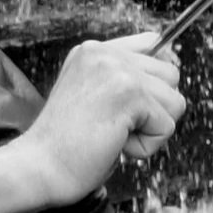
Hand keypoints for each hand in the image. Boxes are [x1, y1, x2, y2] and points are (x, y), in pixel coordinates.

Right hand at [0, 33, 182, 212]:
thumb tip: (170, 66)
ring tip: (112, 135)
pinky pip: (166, 126)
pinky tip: (113, 145)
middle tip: (113, 126)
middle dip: (153, 110)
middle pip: (171, 75)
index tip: (131, 105)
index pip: (153, 44)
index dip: (154, 79)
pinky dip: (146, 146)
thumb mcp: (91, 96)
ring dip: (150, 129)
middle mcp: (105, 53)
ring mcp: (117, 70)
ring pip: (174, 101)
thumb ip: (122, 78)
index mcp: (93, 51)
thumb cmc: (64, 145)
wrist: (38, 167)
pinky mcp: (129, 93)